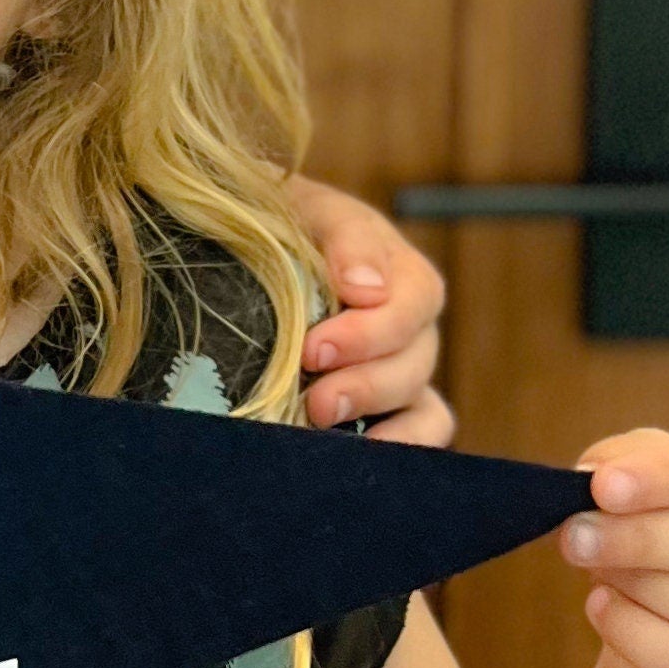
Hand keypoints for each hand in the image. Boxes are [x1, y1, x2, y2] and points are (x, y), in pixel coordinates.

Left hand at [288, 175, 451, 442]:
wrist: (246, 246)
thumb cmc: (281, 224)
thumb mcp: (312, 211)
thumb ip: (346, 240)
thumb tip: (366, 289)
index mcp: (398, 272)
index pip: (413, 302)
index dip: (370, 333)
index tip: (314, 350)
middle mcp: (408, 325)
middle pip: (414, 361)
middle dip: (365, 384)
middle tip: (315, 401)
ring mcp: (400, 368)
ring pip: (421, 402)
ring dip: (376, 416)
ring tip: (322, 423)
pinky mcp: (386, 407)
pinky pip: (422, 429)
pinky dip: (403, 446)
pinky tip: (357, 456)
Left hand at [563, 431, 668, 667]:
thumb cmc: (661, 542)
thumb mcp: (642, 483)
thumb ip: (626, 459)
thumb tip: (601, 473)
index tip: (604, 488)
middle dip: (641, 538)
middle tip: (578, 537)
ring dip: (636, 585)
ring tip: (599, 571)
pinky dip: (632, 634)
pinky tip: (604, 608)